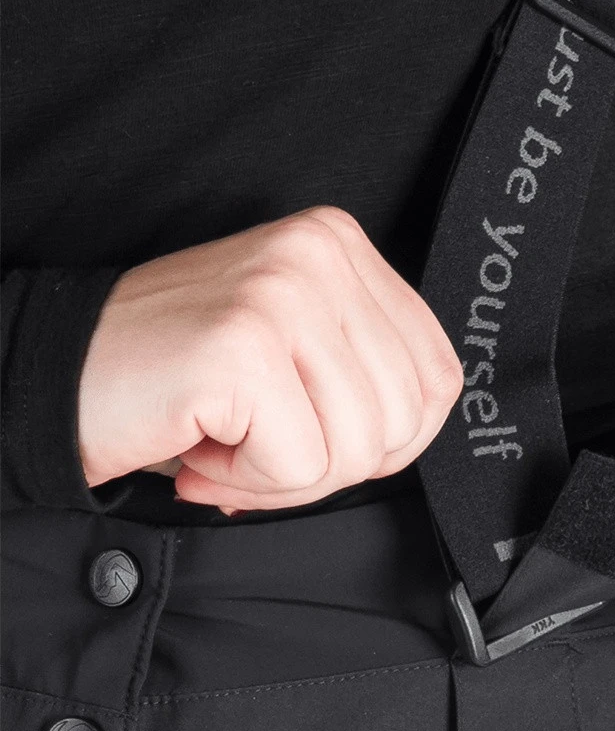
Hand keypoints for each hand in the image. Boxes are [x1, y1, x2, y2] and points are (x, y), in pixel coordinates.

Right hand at [79, 205, 462, 511]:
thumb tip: (418, 428)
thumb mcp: (295, 354)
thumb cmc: (178, 378)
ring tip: (227, 442)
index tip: (324, 438)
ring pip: (358, 450)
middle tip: (262, 446)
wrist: (57, 378)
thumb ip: (365, 372)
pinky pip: (301, 466)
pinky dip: (247, 483)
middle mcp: (319, 255)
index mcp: (340, 247)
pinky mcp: (244, 346)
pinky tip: (202, 446)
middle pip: (403, 420)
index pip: (439, 376)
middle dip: (334, 465)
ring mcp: (284, 294)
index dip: (393, 440)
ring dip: (286, 478)